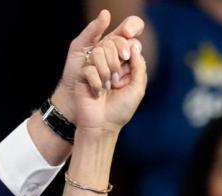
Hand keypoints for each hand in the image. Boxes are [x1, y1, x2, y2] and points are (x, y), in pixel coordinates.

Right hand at [56, 10, 146, 133]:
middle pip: (110, 43)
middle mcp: (108, 63)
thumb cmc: (121, 110)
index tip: (126, 57)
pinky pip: (88, 68)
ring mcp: (94, 68)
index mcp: (122, 64)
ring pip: (97, 52)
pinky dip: (95, 82)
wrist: (103, 126)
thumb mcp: (137, 87)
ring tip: (107, 87)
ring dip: (105, 71)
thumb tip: (134, 45)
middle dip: (115, 61)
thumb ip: (139, 66)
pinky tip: (97, 93)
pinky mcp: (82, 76)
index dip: (124, 45)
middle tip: (116, 81)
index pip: (123, 42)